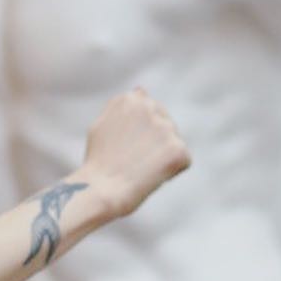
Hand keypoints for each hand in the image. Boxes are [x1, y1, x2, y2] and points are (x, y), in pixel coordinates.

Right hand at [81, 86, 191, 218]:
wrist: (100, 190)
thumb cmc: (98, 162)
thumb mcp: (102, 125)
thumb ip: (122, 107)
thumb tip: (141, 90)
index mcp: (130, 98)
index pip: (149, 114)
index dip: (138, 136)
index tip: (125, 148)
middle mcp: (150, 107)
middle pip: (164, 125)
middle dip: (154, 143)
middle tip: (132, 161)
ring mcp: (166, 127)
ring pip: (173, 143)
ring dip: (162, 156)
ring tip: (140, 168)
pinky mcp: (178, 149)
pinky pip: (183, 160)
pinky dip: (171, 171)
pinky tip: (151, 176)